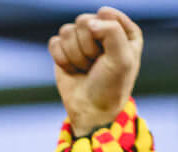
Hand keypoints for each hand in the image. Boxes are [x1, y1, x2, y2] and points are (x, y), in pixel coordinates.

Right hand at [49, 7, 142, 136]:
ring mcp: (81, 40)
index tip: (109, 53)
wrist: (91, 111)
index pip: (106, 14)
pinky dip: (62, 60)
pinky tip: (73, 70)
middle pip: (84, 21)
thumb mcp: (122, 58)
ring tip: (85, 69)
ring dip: (75, 55)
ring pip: (67, 31)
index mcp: (123, 30)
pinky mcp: (62, 50)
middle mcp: (102, 31)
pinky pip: (54, 43)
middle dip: (87, 47)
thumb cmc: (111, 85)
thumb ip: (112, 31)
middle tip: (95, 64)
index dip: (104, 35)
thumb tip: (87, 22)